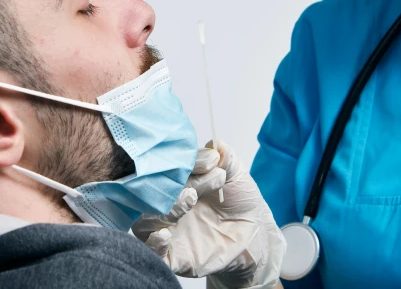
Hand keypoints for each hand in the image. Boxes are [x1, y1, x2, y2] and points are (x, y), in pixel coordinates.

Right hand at [132, 141, 285, 288]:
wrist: (255, 235)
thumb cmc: (241, 202)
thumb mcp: (236, 176)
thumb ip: (226, 158)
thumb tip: (215, 144)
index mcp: (176, 182)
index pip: (168, 168)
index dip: (186, 163)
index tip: (210, 161)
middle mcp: (166, 204)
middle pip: (153, 193)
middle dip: (173, 185)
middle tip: (197, 185)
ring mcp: (166, 230)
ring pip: (145, 221)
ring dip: (165, 209)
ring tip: (189, 201)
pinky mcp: (171, 256)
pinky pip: (151, 252)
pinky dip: (153, 243)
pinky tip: (165, 234)